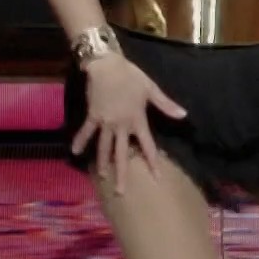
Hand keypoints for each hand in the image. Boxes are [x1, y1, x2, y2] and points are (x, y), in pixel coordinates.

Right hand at [71, 55, 187, 195]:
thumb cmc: (131, 76)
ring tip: (103, 178)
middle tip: (121, 192)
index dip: (152, 161)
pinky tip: (74, 152)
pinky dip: (80, 140)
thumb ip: (166, 104)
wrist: (107, 65)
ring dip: (103, 163)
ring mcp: (105, 122)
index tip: (156, 177)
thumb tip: (184, 115)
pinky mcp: (93, 116)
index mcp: (137, 119)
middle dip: (122, 173)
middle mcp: (121, 125)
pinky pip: (86, 131)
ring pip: (104, 147)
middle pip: (122, 153)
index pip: (147, 145)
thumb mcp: (151, 89)